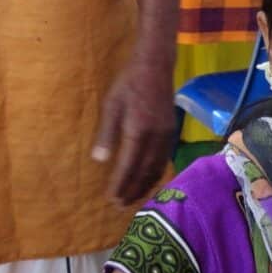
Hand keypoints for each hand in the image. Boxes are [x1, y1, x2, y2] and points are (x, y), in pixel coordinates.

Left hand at [92, 49, 175, 205]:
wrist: (156, 67)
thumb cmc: (128, 84)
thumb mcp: (110, 105)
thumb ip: (106, 134)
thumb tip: (99, 161)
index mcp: (138, 130)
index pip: (128, 165)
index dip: (120, 184)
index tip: (111, 198)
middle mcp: (155, 137)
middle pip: (144, 171)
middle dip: (132, 190)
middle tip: (120, 205)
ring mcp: (167, 136)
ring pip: (156, 168)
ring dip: (144, 185)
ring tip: (133, 198)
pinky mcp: (172, 133)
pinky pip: (164, 159)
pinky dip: (155, 173)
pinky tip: (149, 179)